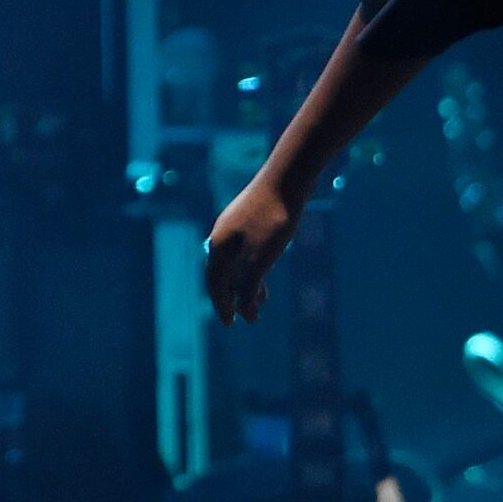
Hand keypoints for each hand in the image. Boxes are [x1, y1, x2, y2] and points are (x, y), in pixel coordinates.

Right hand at [204, 177, 299, 324]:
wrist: (287, 177)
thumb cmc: (273, 220)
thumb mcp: (261, 259)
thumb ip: (249, 286)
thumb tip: (242, 310)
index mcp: (219, 246)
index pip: (215, 284)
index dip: (223, 306)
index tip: (232, 324)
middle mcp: (221, 236)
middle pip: (224, 274)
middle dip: (237, 296)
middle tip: (252, 315)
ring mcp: (235, 225)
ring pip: (236, 261)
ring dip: (247, 281)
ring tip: (264, 296)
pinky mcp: (250, 217)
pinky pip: (246, 248)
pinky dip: (253, 264)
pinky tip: (267, 266)